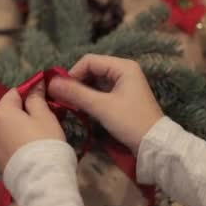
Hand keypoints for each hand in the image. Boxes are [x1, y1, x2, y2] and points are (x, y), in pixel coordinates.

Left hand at [0, 82, 65, 173]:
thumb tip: (35, 84)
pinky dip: (12, 144)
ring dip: (15, 129)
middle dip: (21, 112)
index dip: (30, 93)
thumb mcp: (45, 116)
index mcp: (0, 111)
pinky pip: (3, 145)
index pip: (14, 93)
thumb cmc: (44, 142)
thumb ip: (37, 98)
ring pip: (3, 129)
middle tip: (42, 120)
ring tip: (34, 138)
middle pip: (6, 111)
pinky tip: (26, 152)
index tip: (44, 100)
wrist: (40, 180)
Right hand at [48, 54, 162, 153]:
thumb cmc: (130, 122)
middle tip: (63, 99)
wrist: (154, 144)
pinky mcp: (123, 97)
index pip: (89, 61)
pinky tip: (82, 108)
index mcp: (123, 66)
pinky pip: (102, 91)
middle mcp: (124, 71)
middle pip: (92, 70)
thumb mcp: (101, 107)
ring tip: (71, 104)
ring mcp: (125, 84)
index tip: (62, 91)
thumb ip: (76, 94)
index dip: (73, 73)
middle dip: (77, 83)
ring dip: (82, 91)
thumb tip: (51, 83)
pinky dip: (90, 98)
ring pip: (96, 81)